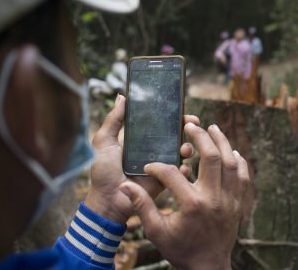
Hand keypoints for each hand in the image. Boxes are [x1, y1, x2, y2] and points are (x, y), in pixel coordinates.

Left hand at [85, 94, 198, 223]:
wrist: (108, 200)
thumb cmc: (103, 172)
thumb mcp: (104, 142)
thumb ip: (113, 120)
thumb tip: (122, 97)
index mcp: (141, 139)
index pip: (160, 123)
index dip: (172, 116)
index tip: (182, 110)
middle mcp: (153, 150)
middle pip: (176, 135)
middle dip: (188, 128)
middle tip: (193, 122)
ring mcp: (161, 165)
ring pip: (182, 152)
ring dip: (188, 147)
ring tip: (186, 149)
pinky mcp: (165, 180)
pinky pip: (180, 173)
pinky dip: (185, 169)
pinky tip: (183, 167)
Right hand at [120, 123, 250, 269]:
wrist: (208, 267)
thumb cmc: (181, 250)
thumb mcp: (156, 231)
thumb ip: (142, 206)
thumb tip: (125, 185)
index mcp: (191, 204)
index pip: (172, 174)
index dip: (157, 167)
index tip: (149, 166)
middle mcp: (214, 198)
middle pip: (211, 157)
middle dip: (200, 137)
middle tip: (191, 126)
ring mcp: (229, 200)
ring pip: (230, 162)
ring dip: (222, 142)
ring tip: (213, 128)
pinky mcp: (238, 203)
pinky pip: (243, 177)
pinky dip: (238, 162)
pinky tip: (232, 151)